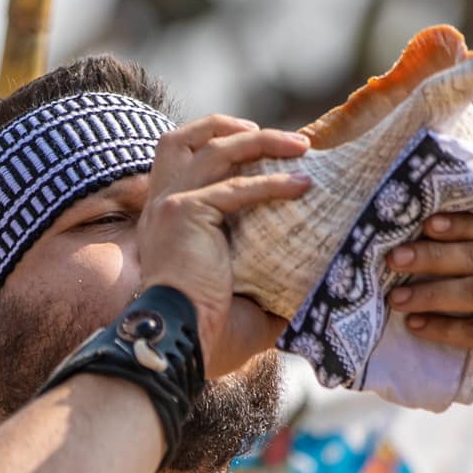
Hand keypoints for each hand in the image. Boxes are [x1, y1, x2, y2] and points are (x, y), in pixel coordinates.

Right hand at [137, 115, 312, 378]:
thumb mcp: (241, 296)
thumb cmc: (208, 333)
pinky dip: (273, 183)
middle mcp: (160, 206)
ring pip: (214, 149)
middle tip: (277, 137)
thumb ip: (266, 279)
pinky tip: (303, 186)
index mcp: (166, 222)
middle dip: (226, 127)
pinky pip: (236, 188)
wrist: (182, 345)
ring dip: (261, 141)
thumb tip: (311, 283)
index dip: (219, 148)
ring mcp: (170, 205)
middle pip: (180, 139)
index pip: (183, 164)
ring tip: (302, 146)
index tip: (263, 152)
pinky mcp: (185, 211)